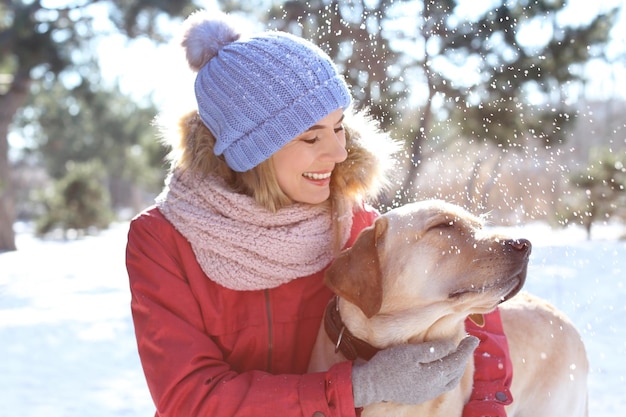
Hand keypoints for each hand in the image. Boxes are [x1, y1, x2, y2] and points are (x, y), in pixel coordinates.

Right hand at [351, 336, 478, 406]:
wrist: (370, 385)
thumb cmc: (388, 365)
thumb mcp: (410, 352)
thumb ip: (433, 350)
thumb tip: (452, 346)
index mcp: (433, 375)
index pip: (456, 361)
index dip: (466, 349)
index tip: (474, 338)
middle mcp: (433, 387)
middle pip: (455, 373)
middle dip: (463, 358)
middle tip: (468, 344)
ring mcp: (425, 393)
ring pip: (449, 381)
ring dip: (456, 368)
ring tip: (458, 356)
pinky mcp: (418, 395)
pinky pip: (439, 386)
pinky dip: (446, 375)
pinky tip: (441, 368)